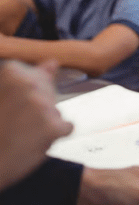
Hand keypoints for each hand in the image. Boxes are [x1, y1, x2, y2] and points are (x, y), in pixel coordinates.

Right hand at [0, 60, 72, 190]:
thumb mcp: (2, 96)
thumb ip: (29, 78)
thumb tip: (53, 62)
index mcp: (12, 72)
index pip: (39, 77)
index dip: (27, 95)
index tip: (11, 108)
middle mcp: (27, 85)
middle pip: (48, 95)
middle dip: (36, 109)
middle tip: (14, 124)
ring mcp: (41, 106)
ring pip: (55, 112)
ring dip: (43, 124)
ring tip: (20, 134)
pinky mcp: (52, 127)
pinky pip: (66, 127)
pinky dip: (55, 136)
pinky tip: (33, 141)